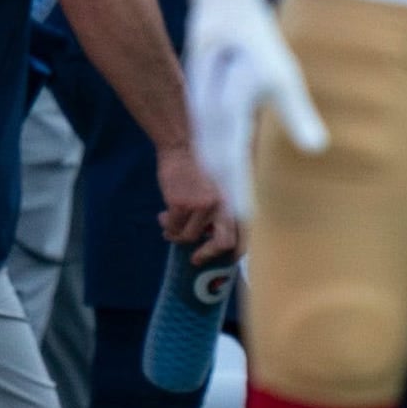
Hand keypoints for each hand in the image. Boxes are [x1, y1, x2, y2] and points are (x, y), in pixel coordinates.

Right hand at [155, 143, 239, 263]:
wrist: (181, 147)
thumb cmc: (198, 167)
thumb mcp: (215, 190)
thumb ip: (215, 211)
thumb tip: (203, 235)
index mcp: (234, 204)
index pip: (243, 236)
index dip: (235, 253)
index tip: (225, 260)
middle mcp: (222, 207)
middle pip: (222, 243)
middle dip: (207, 254)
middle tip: (194, 259)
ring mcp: (201, 207)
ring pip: (188, 235)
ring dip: (177, 234)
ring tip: (168, 226)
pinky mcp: (180, 205)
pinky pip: (173, 226)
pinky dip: (167, 225)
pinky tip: (163, 217)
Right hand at [185, 0, 328, 220]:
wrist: (222, 4)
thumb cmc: (259, 38)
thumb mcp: (283, 72)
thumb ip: (295, 112)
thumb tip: (316, 150)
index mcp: (227, 102)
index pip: (231, 157)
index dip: (239, 189)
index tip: (251, 217)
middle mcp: (206, 105)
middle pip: (214, 157)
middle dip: (228, 189)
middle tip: (246, 222)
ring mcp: (198, 101)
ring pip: (206, 147)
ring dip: (220, 176)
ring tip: (235, 203)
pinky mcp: (199, 98)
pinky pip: (204, 135)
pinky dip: (214, 158)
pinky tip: (225, 169)